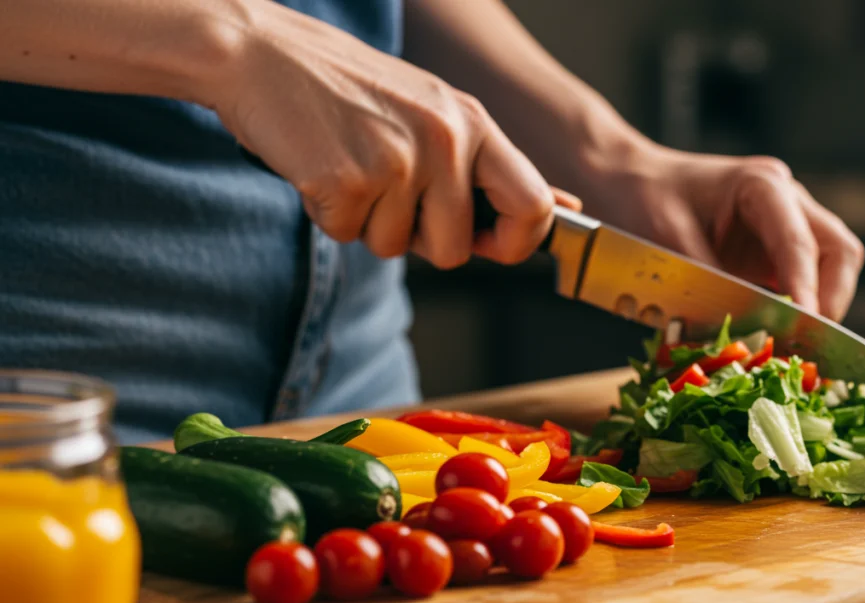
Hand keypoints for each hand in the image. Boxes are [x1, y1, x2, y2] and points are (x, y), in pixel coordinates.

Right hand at [202, 2, 554, 267]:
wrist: (261, 52)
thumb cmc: (349, 90)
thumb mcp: (434, 114)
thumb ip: (489, 166)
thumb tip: (565, 208)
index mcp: (474, 122)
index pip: (533, 206)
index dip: (516, 244)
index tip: (488, 246)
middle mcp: (445, 140)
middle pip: (455, 250)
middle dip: (419, 240)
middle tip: (386, 190)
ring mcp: (397, 161)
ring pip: (395, 248)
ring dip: (367, 222)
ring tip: (349, 163)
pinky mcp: (346, 180)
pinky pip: (347, 235)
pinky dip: (327, 213)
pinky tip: (319, 166)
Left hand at [579, 145, 864, 321]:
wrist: (625, 178)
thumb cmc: (641, 196)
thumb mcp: (666, 238)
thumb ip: (708, 282)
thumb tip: (743, 330)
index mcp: (761, 185)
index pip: (802, 242)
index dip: (807, 289)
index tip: (802, 328)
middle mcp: (785, 201)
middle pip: (839, 252)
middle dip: (829, 301)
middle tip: (806, 346)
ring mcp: (784, 225)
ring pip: (830, 269)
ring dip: (819, 310)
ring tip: (794, 350)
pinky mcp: (771, 252)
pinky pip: (803, 283)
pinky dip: (797, 313)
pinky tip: (778, 340)